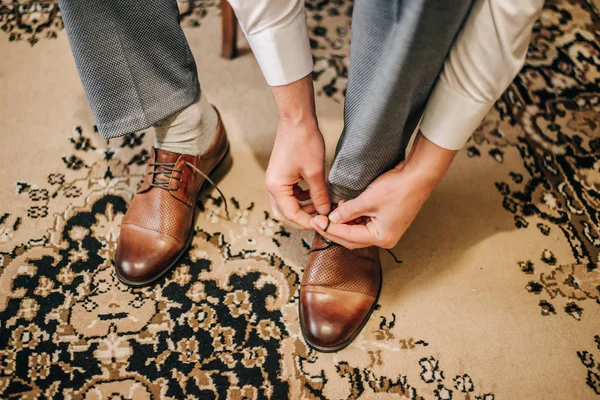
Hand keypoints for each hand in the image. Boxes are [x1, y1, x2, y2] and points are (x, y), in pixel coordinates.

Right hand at [266, 74, 330, 229]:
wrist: (296, 120)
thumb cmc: (304, 142)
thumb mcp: (315, 172)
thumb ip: (319, 195)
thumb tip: (325, 212)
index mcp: (276, 187)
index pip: (291, 215)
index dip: (308, 222)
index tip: (323, 223)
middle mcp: (272, 186)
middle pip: (283, 214)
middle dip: (301, 220)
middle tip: (319, 221)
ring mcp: (275, 180)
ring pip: (285, 205)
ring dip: (301, 209)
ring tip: (319, 208)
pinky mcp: (281, 174)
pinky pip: (288, 194)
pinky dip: (300, 199)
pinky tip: (313, 196)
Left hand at [309, 132, 455, 247]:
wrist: (418, 175)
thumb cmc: (398, 188)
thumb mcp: (368, 200)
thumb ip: (348, 211)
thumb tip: (332, 218)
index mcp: (382, 238)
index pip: (349, 237)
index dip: (330, 229)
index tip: (316, 222)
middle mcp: (384, 238)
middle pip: (352, 238)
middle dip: (334, 229)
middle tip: (318, 220)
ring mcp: (386, 229)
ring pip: (357, 231)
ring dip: (343, 223)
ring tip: (331, 211)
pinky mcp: (385, 220)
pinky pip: (364, 223)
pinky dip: (353, 217)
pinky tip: (344, 208)